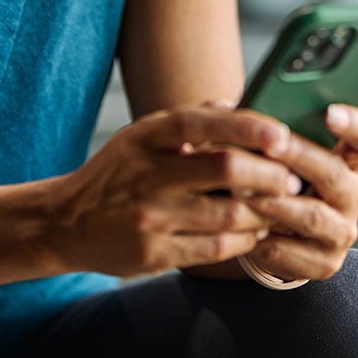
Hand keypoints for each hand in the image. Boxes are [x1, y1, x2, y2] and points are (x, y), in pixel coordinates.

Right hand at [47, 105, 302, 278]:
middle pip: (224, 168)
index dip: (246, 125)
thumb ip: (188, 120)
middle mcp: (147, 173)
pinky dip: (244, 240)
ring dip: (263, 210)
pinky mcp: (155, 253)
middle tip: (292, 178)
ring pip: (228, 213)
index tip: (281, 133)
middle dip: (269, 174)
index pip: (201, 122)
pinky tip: (253, 232)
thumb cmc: (116, 173)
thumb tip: (237, 105)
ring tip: (280, 206)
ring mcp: (151, 216)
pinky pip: (216, 248)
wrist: (65, 222)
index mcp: (145, 136)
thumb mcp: (140, 137)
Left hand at [242, 103, 357, 280]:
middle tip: (270, 144)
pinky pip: (292, 251)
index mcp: (347, 159)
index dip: (354, 125)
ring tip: (242, 190)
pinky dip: (264, 239)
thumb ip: (265, 127)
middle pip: (335, 174)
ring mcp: (342, 231)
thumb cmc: (271, 174)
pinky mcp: (324, 263)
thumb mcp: (273, 148)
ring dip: (276, 202)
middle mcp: (352, 195)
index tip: (328, 112)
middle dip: (299, 156)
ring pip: (313, 216)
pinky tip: (242, 227)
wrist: (269, 229)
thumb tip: (235, 108)